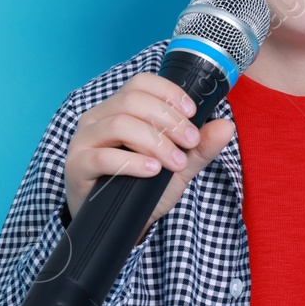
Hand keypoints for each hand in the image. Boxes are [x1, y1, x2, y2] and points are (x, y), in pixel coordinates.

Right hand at [63, 73, 235, 244]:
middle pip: (133, 101)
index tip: (192, 113)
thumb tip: (227, 126)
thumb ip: (202, 146)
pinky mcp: (77, 165)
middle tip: (190, 143)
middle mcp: (99, 117)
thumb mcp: (180, 164)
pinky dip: (133, 161)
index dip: (169, 93)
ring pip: (119, 124)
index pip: (142, 83)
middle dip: (169, 121)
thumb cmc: (145, 186)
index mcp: (120, 108)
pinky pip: (103, 156)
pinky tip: (153, 170)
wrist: (120, 222)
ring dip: (155, 142)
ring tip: (176, 162)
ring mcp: (84, 140)